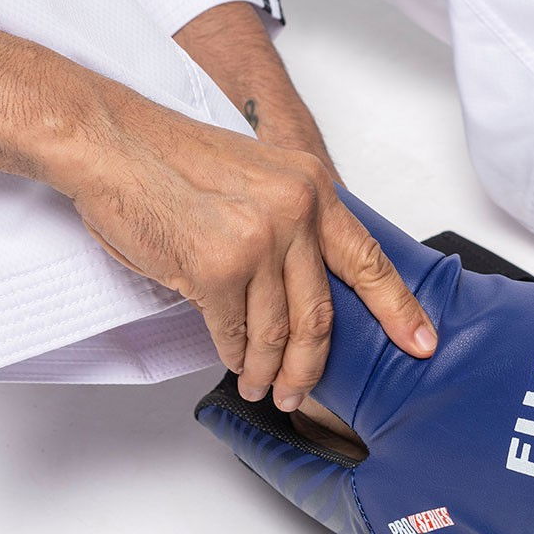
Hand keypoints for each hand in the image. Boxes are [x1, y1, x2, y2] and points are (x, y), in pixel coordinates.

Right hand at [59, 100, 436, 408]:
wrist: (113, 143)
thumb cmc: (174, 161)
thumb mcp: (260, 177)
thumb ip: (294, 221)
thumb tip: (312, 280)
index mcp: (312, 188)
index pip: (367, 260)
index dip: (398, 308)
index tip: (420, 342)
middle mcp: (295, 212)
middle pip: (321, 313)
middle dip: (312, 365)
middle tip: (302, 390)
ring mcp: (258, 240)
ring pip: (276, 331)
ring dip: (267, 368)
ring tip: (260, 383)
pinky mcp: (217, 268)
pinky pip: (232, 332)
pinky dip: (232, 354)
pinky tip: (232, 361)